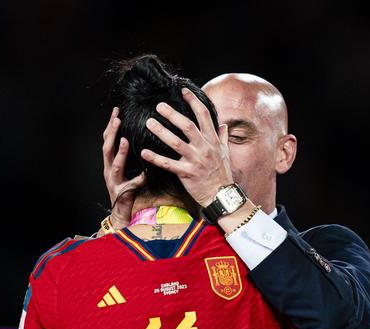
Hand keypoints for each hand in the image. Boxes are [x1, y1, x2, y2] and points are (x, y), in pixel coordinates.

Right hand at [102, 106, 145, 229]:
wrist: (121, 212)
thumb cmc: (126, 190)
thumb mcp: (128, 168)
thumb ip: (132, 158)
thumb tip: (143, 142)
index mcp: (110, 162)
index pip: (108, 140)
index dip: (110, 126)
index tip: (116, 111)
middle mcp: (108, 169)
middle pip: (106, 147)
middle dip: (110, 132)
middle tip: (116, 118)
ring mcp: (113, 181)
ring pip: (113, 164)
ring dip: (118, 152)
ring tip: (122, 139)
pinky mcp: (121, 192)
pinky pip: (130, 184)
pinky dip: (137, 179)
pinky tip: (144, 174)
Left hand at [140, 87, 233, 206]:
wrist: (222, 195)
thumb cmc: (222, 174)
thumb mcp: (225, 153)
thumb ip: (222, 137)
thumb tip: (223, 124)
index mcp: (212, 140)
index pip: (204, 115)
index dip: (194, 101)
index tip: (184, 91)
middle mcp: (204, 147)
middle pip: (187, 125)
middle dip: (172, 114)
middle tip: (159, 106)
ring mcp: (195, 160)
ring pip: (176, 142)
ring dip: (161, 131)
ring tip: (148, 123)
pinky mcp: (187, 173)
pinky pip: (168, 164)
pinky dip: (156, 158)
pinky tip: (144, 152)